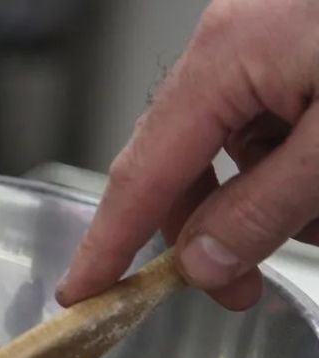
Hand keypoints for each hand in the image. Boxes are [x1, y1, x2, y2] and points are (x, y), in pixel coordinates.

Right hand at [56, 0, 318, 309]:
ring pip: (230, 153)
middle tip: (239, 292)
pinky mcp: (296, 51)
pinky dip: (293, 170)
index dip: (105, 242)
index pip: (141, 172)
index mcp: (228, 58)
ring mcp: (265, 44)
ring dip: (266, 203)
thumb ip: (265, 209)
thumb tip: (203, 263)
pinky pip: (270, 130)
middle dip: (209, 232)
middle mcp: (231, 45)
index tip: (80, 293)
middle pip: (180, 164)